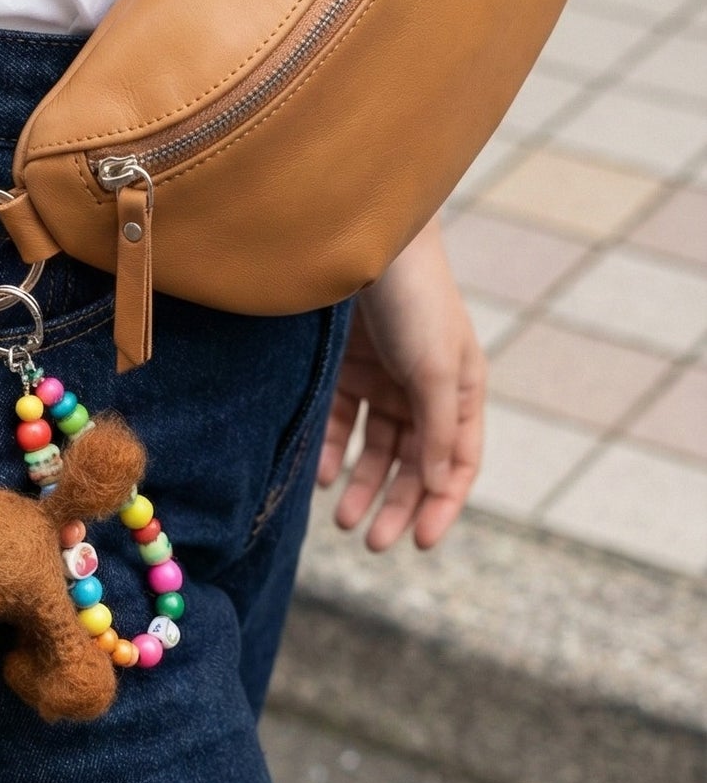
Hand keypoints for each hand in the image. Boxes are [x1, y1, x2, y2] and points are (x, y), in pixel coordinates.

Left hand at [316, 220, 485, 551]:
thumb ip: (438, 428)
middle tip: (372, 542)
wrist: (363, 238)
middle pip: (414, 464)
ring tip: (342, 520)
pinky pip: (339, 424)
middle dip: (395, 504)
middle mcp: (425, 389)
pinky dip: (331, 452)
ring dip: (361, 485)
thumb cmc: (413, 298)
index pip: (459, 463)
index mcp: (462, 390)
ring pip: (375, 449)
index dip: (443, 505)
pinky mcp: (344, 368)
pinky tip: (320, 476)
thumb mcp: (436, 368)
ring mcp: (383, 378)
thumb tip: (441, 482)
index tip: (421, 545)